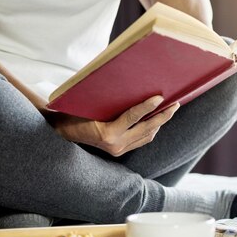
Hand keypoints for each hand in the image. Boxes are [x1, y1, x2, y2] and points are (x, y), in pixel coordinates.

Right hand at [48, 95, 178, 156]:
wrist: (60, 133)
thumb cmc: (72, 114)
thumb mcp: (88, 105)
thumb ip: (108, 101)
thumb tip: (128, 84)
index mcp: (107, 133)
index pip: (133, 117)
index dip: (148, 106)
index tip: (160, 97)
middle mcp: (115, 145)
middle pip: (147, 129)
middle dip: (163, 116)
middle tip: (175, 104)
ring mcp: (118, 150)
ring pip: (147, 136)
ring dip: (159, 123)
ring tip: (169, 110)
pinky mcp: (119, 151)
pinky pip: (141, 140)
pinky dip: (150, 129)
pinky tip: (156, 120)